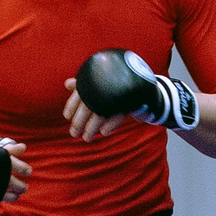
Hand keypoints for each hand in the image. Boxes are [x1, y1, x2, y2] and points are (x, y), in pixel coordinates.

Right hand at [0, 138, 30, 210]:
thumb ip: (4, 147)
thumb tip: (23, 147)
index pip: (16, 164)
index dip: (24, 169)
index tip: (27, 172)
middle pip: (15, 184)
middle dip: (21, 186)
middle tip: (22, 187)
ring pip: (7, 196)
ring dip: (12, 197)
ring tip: (14, 196)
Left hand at [69, 52, 197, 134]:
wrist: (148, 88)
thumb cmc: (120, 89)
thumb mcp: (102, 86)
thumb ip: (85, 85)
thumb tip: (67, 83)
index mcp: (99, 78)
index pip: (80, 93)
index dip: (71, 105)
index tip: (67, 117)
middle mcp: (107, 84)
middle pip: (88, 105)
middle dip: (79, 121)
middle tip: (74, 134)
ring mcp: (119, 93)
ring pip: (101, 112)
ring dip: (92, 127)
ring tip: (86, 138)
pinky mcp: (131, 101)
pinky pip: (118, 114)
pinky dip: (110, 124)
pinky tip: (104, 132)